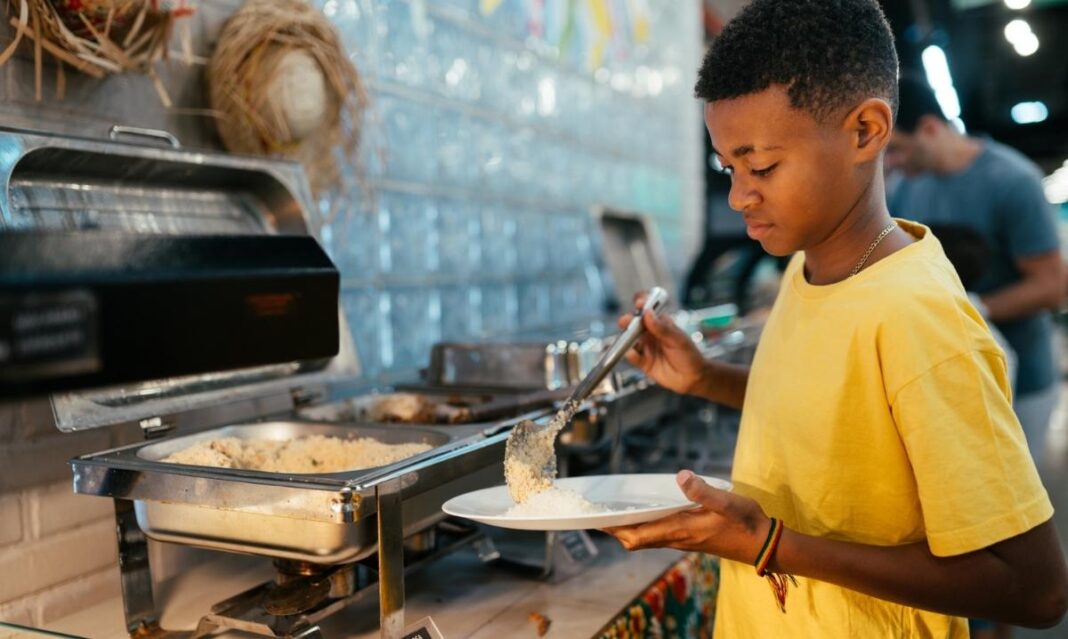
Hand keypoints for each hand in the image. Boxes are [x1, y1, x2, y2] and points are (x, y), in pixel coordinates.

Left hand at [602, 470, 769, 563]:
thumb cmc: (747, 523)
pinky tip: (647, 512)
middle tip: (598, 513)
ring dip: (629, 528)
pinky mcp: (692, 538)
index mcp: (681, 530)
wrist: (766, 544)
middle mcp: (679, 539)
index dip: (615, 529)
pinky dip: (646, 526)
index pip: (638, 536)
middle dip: (616, 529)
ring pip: (648, 538)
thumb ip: (703, 491)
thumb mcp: (727, 502)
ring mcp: (685, 540)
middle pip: (637, 539)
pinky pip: (660, 534)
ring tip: (615, 511)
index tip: (597, 519)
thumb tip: (681, 476)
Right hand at [618, 293, 708, 395]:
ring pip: (629, 339)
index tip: (639, 303)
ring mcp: (646, 347)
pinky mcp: (643, 362)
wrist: (693, 377)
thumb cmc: (689, 355)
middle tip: (627, 321)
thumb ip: (662, 328)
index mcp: (660, 323)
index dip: (642, 303)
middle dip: (628, 320)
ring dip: (625, 337)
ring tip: (627, 338)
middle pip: (634, 323)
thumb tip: (648, 313)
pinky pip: (632, 357)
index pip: (648, 309)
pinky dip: (630, 355)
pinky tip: (632, 353)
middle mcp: (650, 333)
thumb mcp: (678, 339)